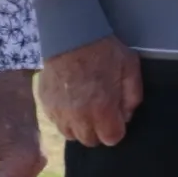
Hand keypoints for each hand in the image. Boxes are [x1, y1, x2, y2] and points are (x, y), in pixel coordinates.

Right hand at [41, 33, 144, 147]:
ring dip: (80, 126)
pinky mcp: (45, 104)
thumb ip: (132, 98)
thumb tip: (126, 117)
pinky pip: (57, 121)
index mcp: (102, 109)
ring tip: (85, 108)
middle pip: (90, 141)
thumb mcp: (130, 70)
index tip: (115, 116)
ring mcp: (58, 111)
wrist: (70, 35)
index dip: (116, 129)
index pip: (111, 139)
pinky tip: (71, 102)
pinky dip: (65, 117)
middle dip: (99, 130)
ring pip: (71, 134)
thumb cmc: (104, 51)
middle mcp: (78, 116)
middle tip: (101, 112)